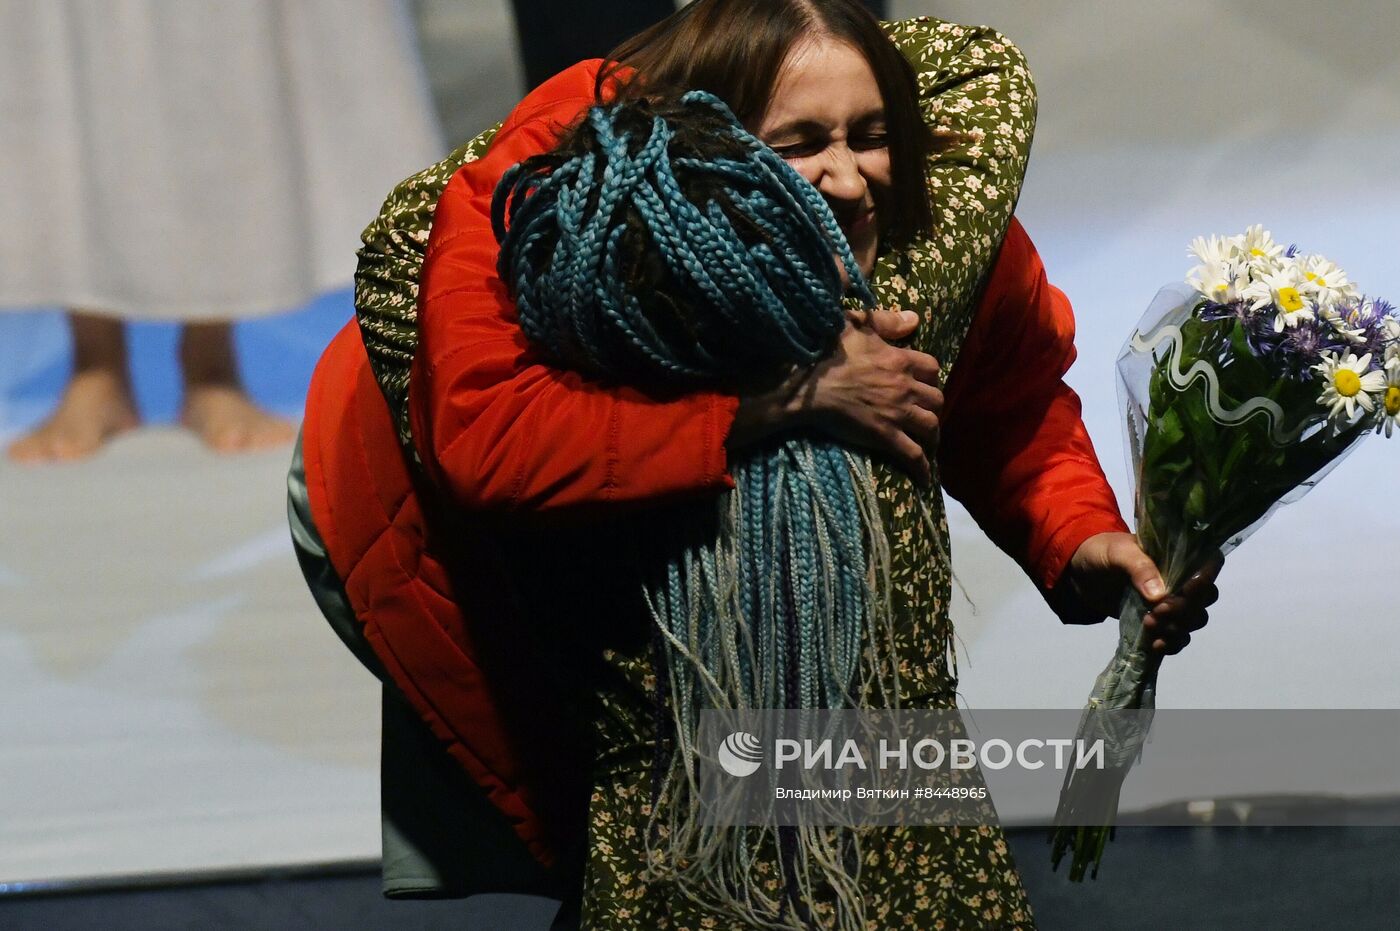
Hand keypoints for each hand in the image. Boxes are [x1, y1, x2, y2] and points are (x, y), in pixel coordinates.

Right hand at [728, 308, 943, 484]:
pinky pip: (912, 454)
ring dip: (930, 432)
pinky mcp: (884, 436)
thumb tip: (915, 319)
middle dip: (932, 405)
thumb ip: (886, 322)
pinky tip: (924, 477)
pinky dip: (922, 467)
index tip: (921, 381)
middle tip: (922, 410)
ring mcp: (896, 413)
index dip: (930, 376)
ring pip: (930, 425)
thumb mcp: (855, 325)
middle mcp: (904, 387)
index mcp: (899, 360)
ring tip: (926, 438)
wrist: (805, 385)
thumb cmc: (825, 351)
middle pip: (937, 398)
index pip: (932, 368)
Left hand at [1064, 532, 1221, 654]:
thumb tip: (1160, 595)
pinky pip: (1178, 635)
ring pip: (1194, 620)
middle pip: (1204, 599)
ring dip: (1177, 628)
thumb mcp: (1116, 553)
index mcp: (1175, 555)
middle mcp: (1179, 578)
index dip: (1205, 580)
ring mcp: (1170, 601)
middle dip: (1185, 610)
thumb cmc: (1099, 553)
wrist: (1078, 573)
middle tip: (1156, 613)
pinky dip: (1173, 643)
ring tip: (1149, 625)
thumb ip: (1138, 568)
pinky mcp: (1158, 620)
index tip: (1185, 592)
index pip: (1209, 564)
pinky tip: (1156, 645)